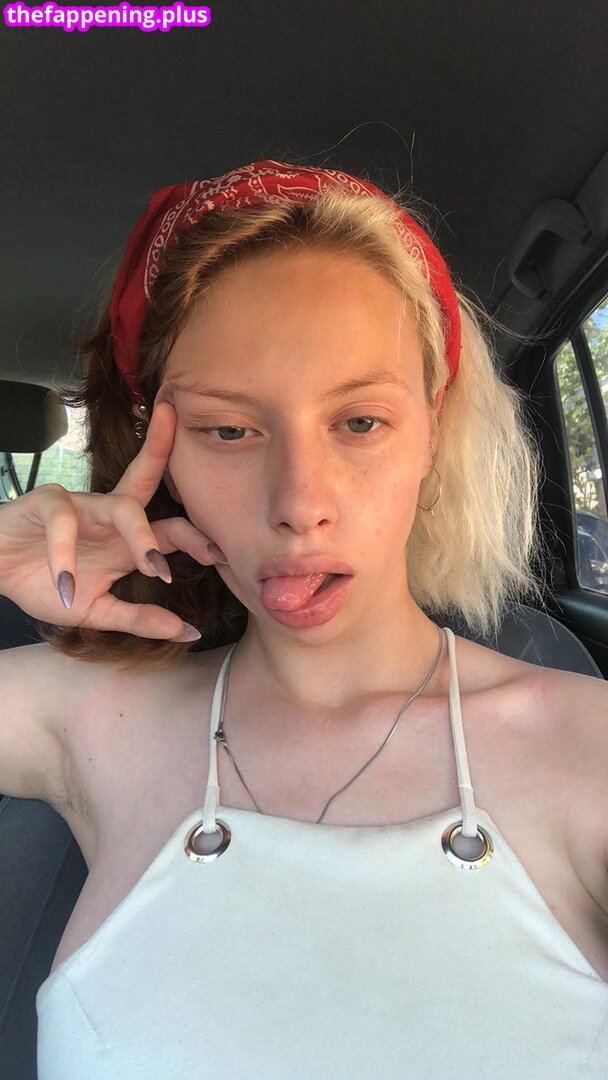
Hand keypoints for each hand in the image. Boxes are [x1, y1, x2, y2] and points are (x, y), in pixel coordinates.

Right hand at [0, 389, 218, 640]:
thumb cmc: (44, 583)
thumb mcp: (96, 610)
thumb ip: (140, 619)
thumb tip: (191, 633)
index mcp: (125, 538)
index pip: (169, 525)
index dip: (198, 537)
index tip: (226, 556)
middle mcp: (108, 515)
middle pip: (152, 490)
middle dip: (192, 504)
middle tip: (207, 528)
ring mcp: (80, 505)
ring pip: (120, 505)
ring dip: (141, 535)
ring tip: (154, 568)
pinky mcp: (44, 504)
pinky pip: (62, 522)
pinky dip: (65, 556)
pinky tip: (65, 586)